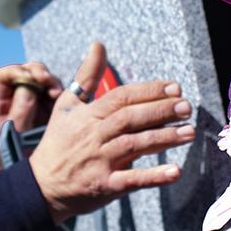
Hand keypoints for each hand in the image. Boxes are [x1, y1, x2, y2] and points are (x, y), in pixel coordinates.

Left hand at [0, 60, 62, 167]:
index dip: (14, 72)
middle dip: (36, 71)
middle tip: (45, 79)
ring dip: (50, 81)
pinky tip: (63, 98)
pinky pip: (57, 93)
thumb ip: (17, 115)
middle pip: (25, 73)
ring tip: (56, 92)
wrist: (28, 181)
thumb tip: (27, 87)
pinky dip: (61, 91)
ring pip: (43, 80)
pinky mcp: (51, 110)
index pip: (2, 78)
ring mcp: (35, 104)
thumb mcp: (8, 141)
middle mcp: (17, 100)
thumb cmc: (11, 162)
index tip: (27, 77)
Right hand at [28, 42, 193, 223]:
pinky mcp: (104, 186)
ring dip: (164, 138)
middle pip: (130, 119)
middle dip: (160, 111)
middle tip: (186, 106)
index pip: (121, 98)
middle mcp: (94, 136)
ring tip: (189, 132)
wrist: (40, 186)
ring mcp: (99, 161)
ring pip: (135, 145)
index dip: (148, 91)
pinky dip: (153, 176)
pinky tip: (175, 171)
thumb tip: (98, 45)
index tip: (174, 87)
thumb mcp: (67, 105)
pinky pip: (131, 180)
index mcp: (88, 115)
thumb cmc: (58, 142)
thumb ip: (87, 76)